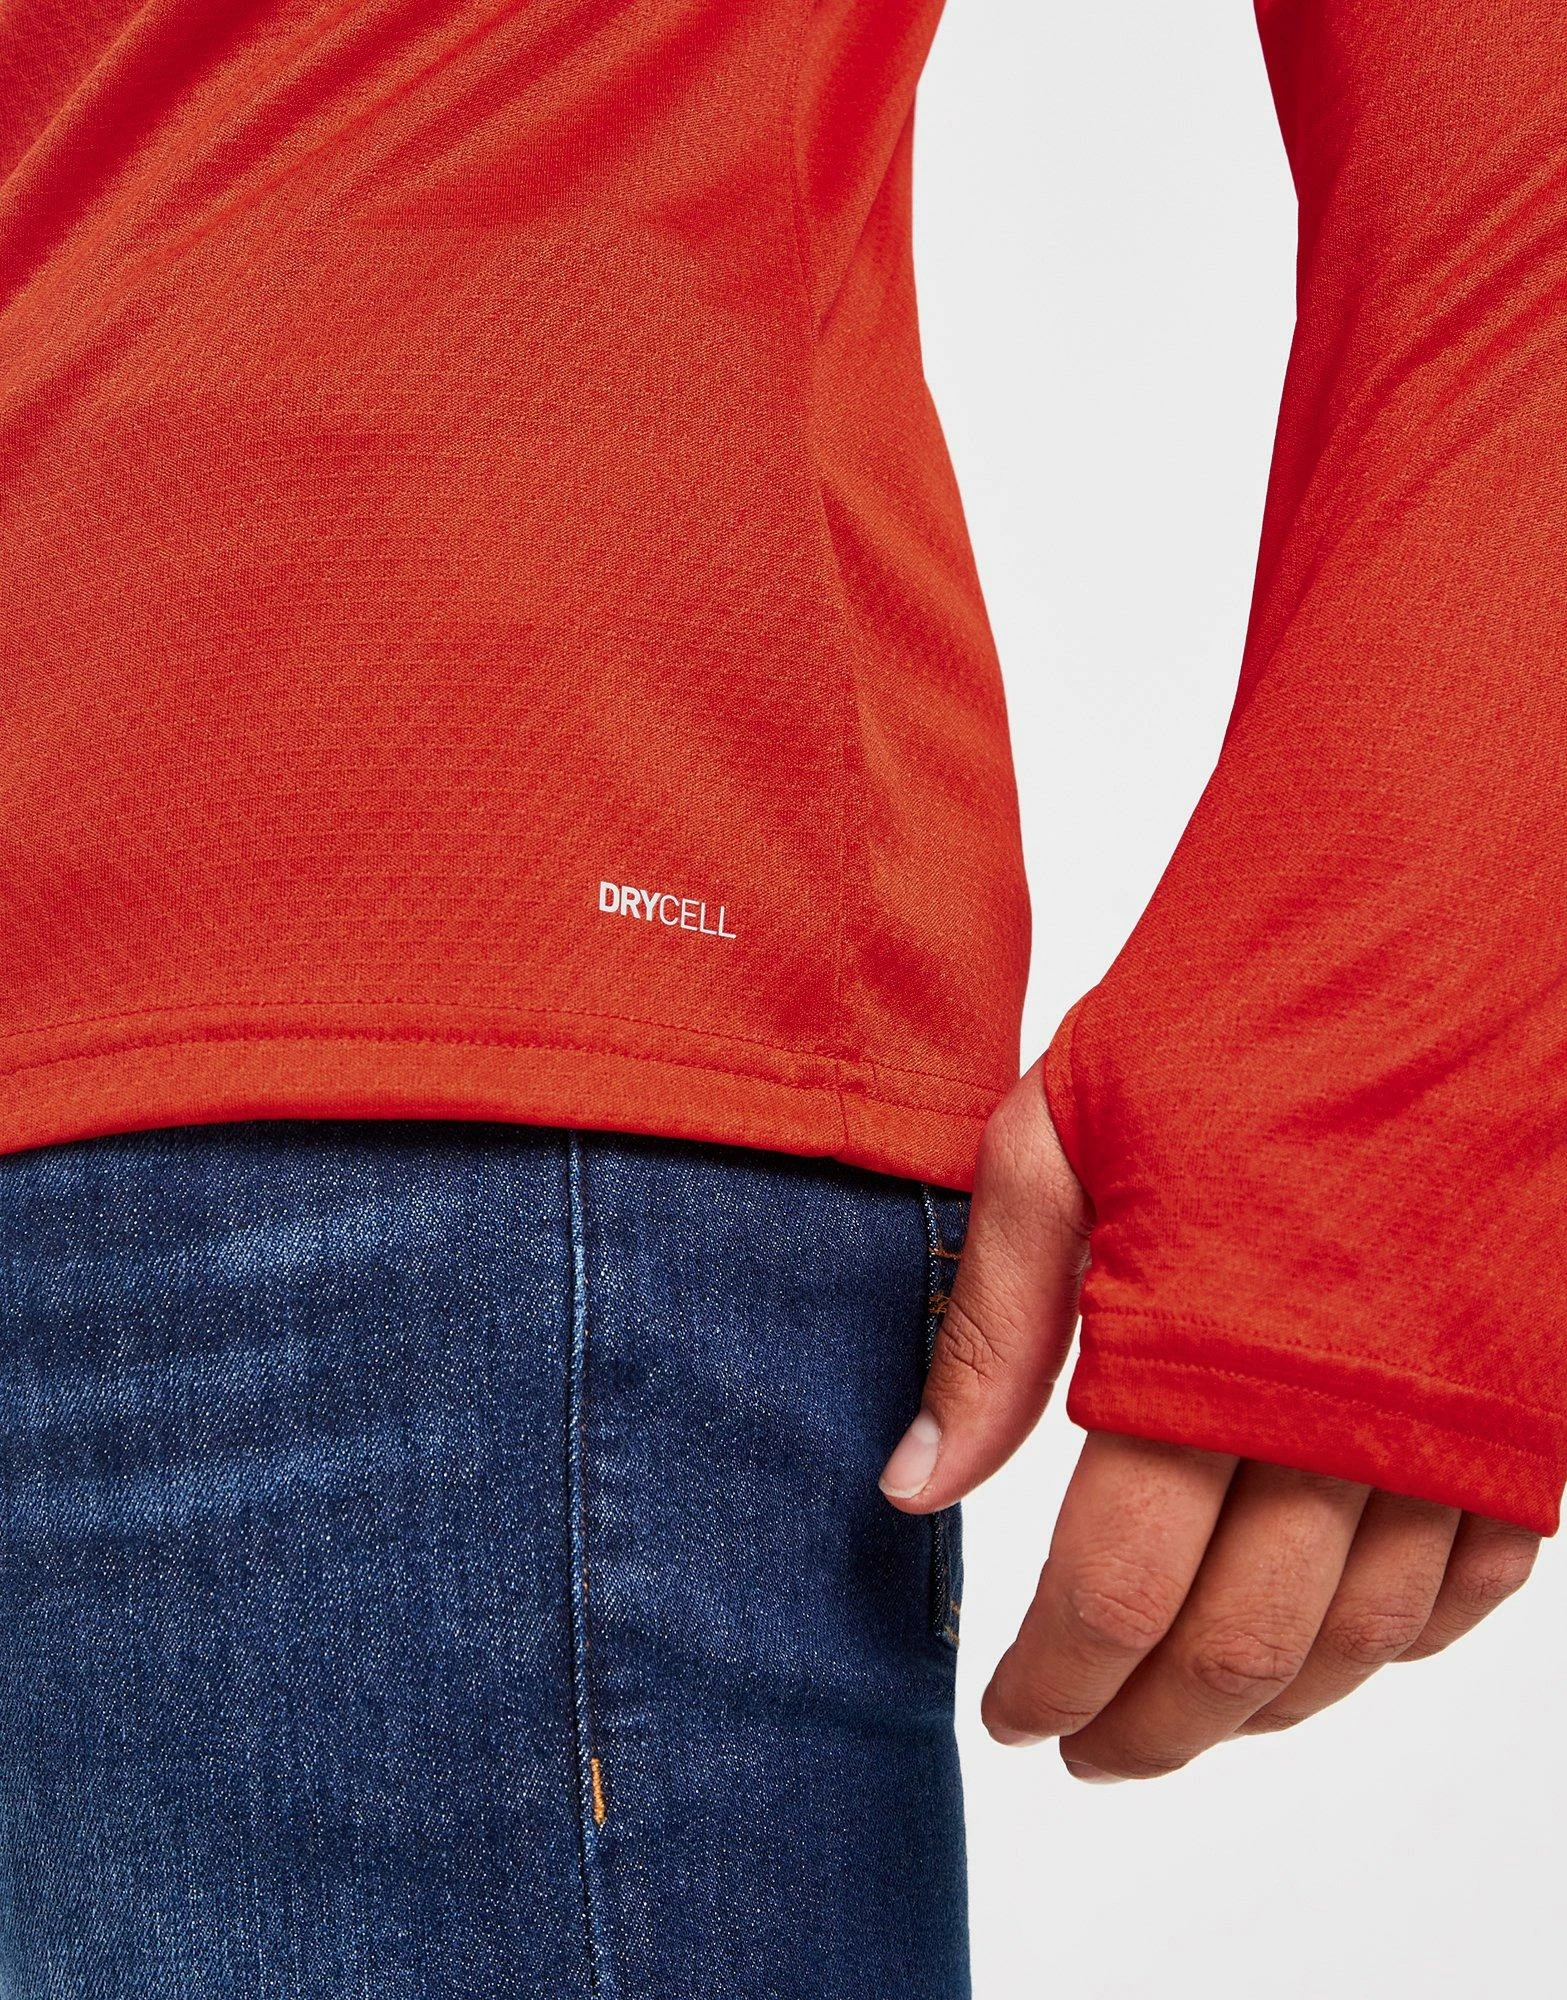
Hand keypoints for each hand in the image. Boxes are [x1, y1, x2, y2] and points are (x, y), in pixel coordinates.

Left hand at [878, 1060, 1540, 1780]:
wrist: (1437, 913)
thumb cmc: (1234, 1009)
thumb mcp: (1062, 1142)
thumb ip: (994, 1332)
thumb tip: (916, 1492)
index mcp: (1214, 1350)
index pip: (1115, 1592)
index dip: (1053, 1680)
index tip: (1011, 1715)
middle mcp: (1352, 1410)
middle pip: (1242, 1651)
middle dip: (1148, 1727)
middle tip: (1084, 1745)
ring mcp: (1469, 1414)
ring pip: (1364, 1641)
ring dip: (1265, 1708)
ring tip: (1185, 1714)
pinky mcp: (1541, 1397)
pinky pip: (1479, 1584)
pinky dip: (1398, 1644)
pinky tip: (1332, 1644)